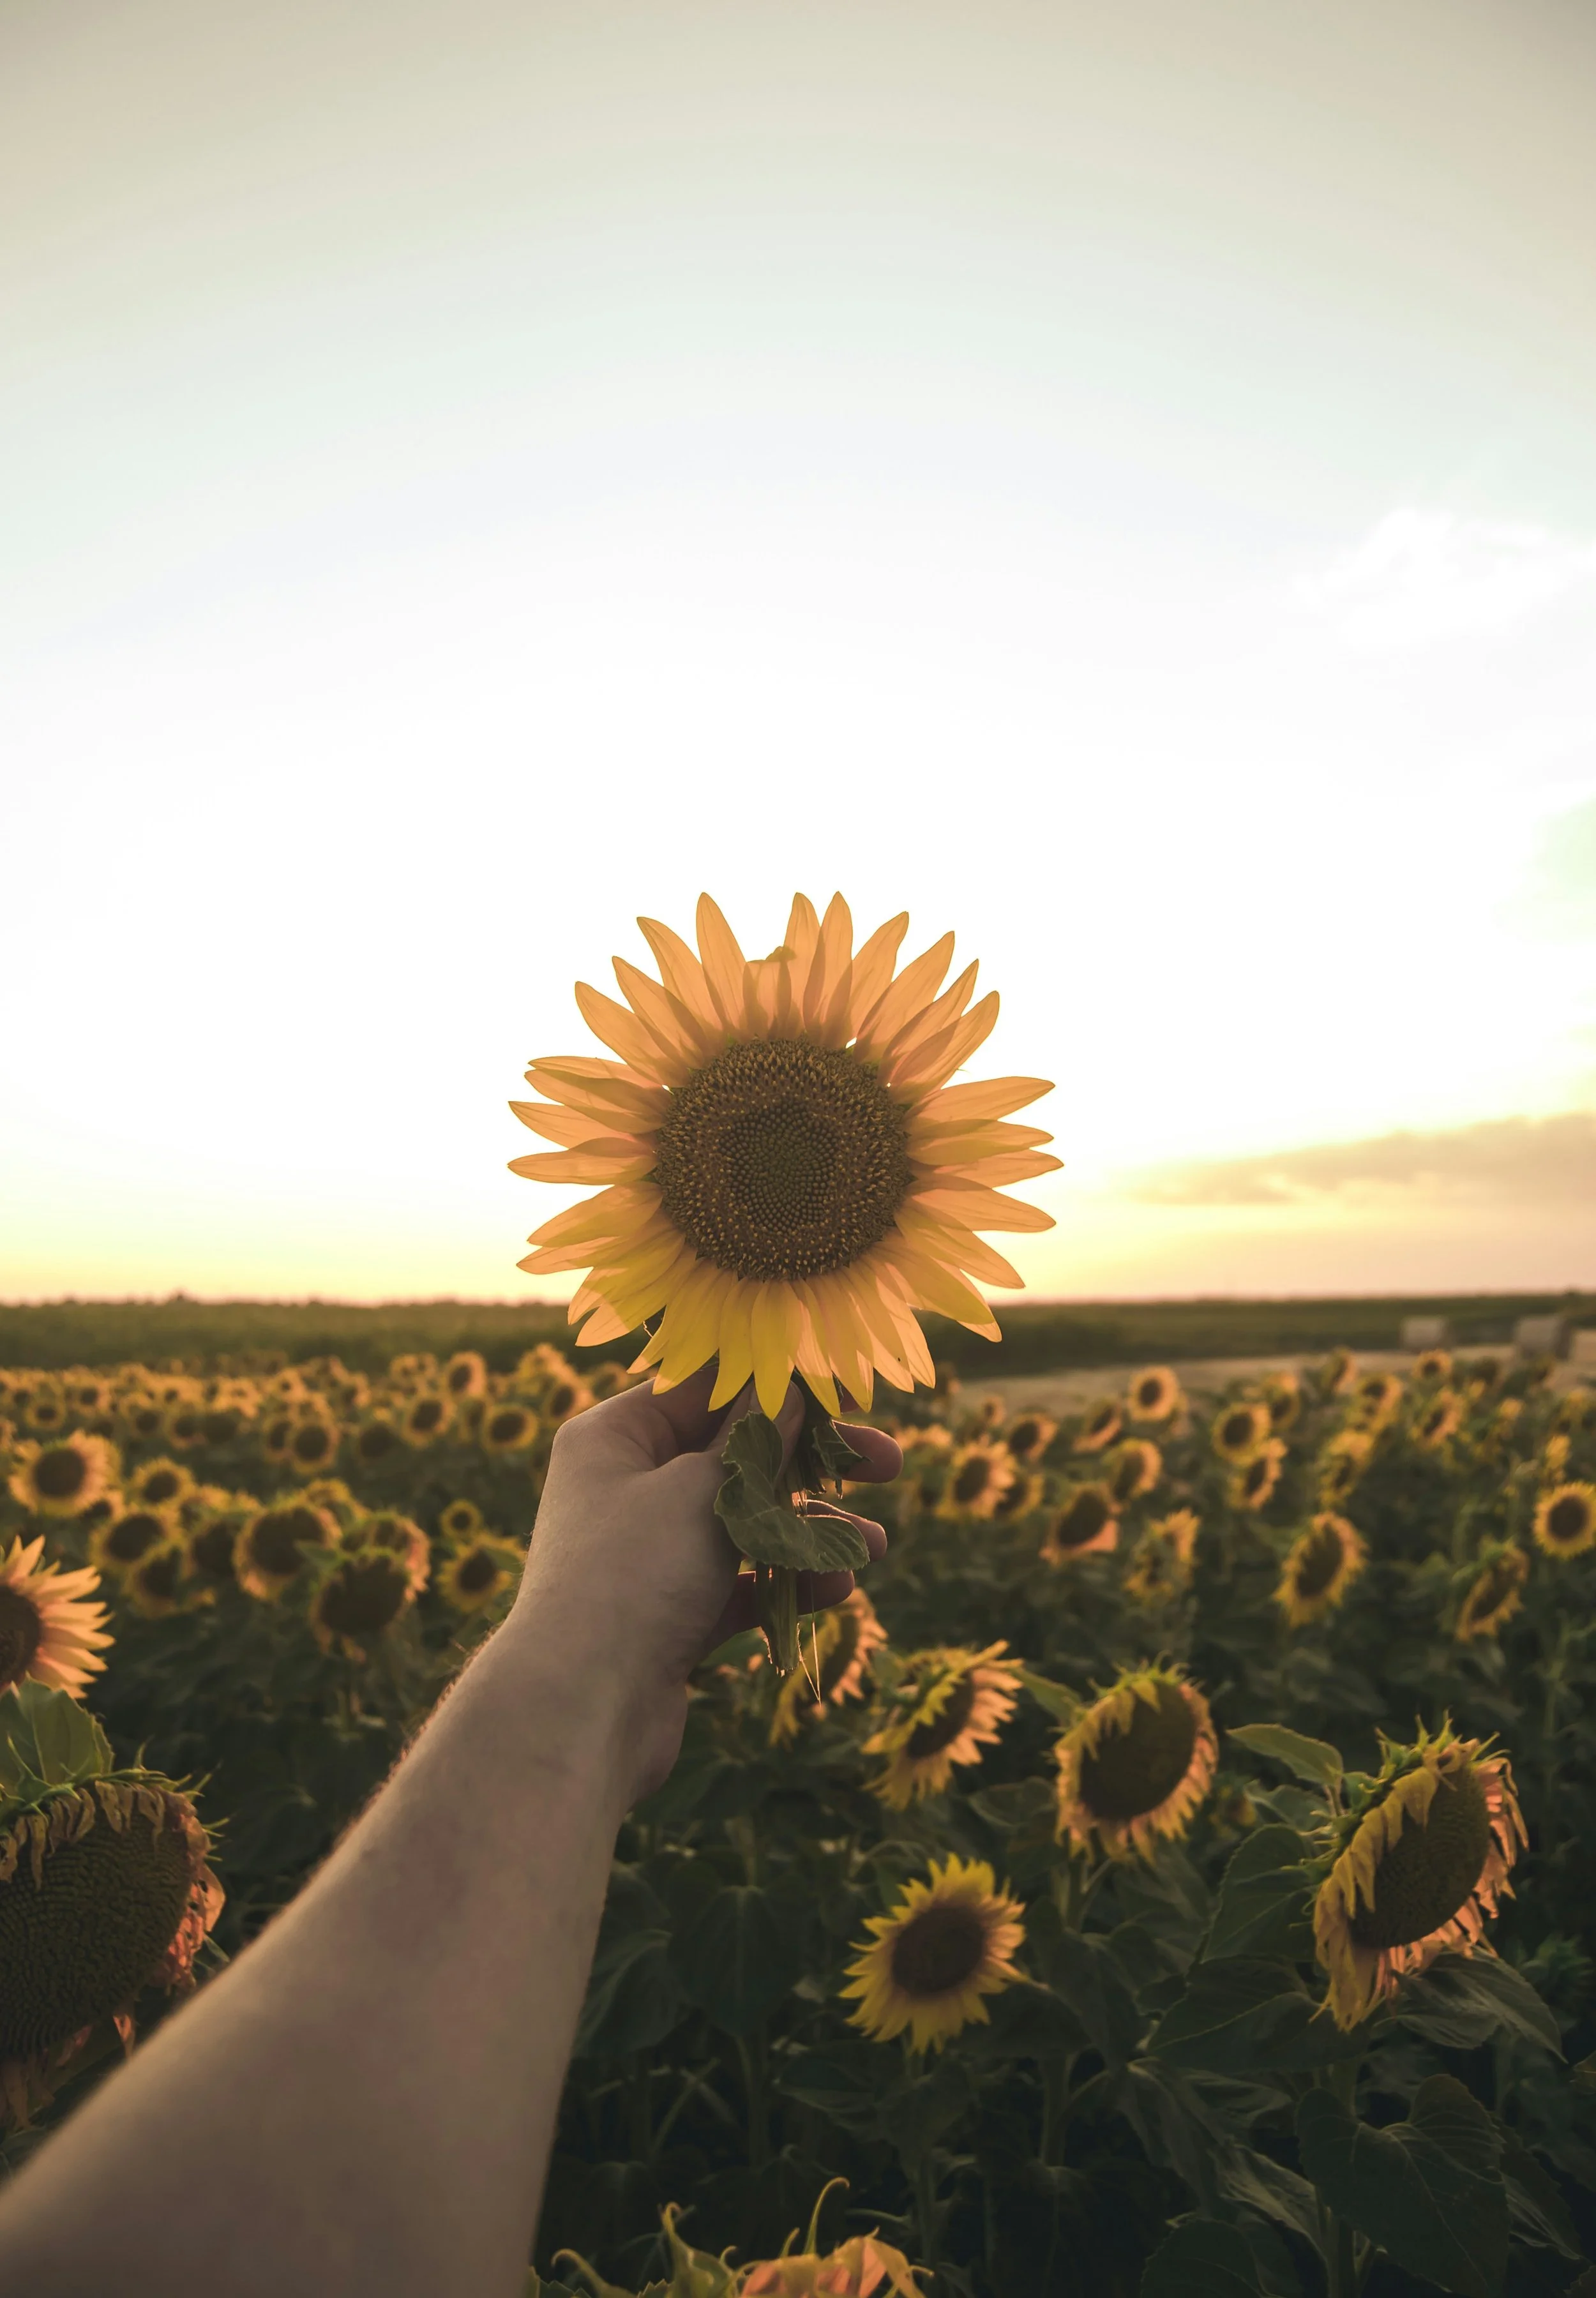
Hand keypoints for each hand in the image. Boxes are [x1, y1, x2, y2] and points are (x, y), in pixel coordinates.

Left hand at [506, 1367, 898, 1800]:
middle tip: (887, 1461)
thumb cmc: (632, 1576)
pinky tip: (836, 1590)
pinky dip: (785, 1581)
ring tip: (873, 1546)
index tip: (849, 1394)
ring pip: (745, 1524)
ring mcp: (648, 1555)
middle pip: (735, 1456)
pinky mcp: (668, 1615)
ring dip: (812, 1530)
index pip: (706, 1389)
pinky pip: (738, 1583)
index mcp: (615, 1438)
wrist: (579, 1713)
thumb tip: (790, 1390)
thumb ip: (755, 1440)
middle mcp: (626, 1488)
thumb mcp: (702, 1490)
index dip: (780, 1386)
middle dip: (813, 1462)